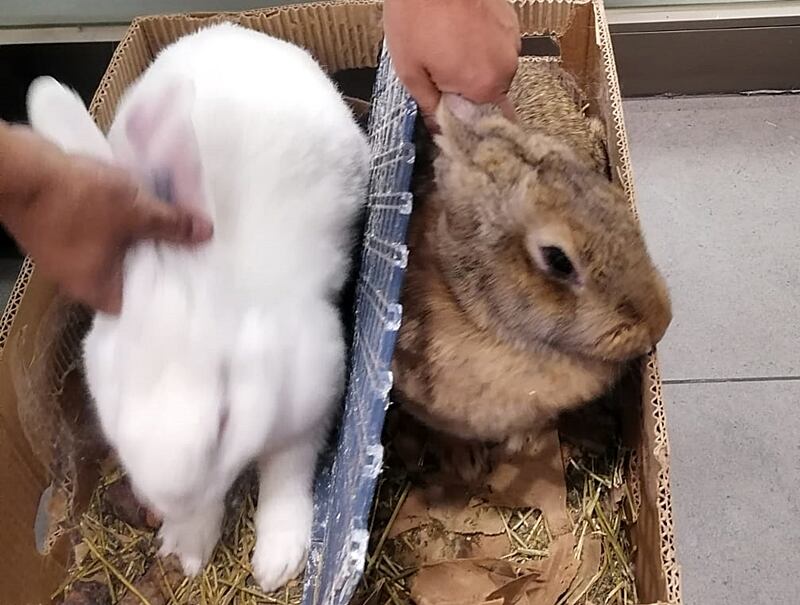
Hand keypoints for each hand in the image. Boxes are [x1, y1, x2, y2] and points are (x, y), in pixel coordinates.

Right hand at [0, 124, 212, 314]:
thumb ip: (172, 225)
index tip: (190, 278)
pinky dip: (120, 220)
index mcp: (95, 288)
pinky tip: (144, 205)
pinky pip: (98, 229)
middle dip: (158, 258)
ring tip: (175, 225)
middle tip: (190, 247)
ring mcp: (65, 252)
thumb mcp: (136, 211)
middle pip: (128, 274)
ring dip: (140, 236)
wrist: (20, 167)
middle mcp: (77, 277)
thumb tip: (205, 234)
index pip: (137, 304)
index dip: (164, 291)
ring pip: (114, 249)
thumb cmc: (78, 201)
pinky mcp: (59, 226)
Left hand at [384, 0, 520, 128]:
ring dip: (472, 67)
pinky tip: (457, 32)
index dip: (464, 121)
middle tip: (439, 75)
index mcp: (485, 86)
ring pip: (492, 69)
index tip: (448, 115)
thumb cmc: (417, 15)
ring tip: (446, 47)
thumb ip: (428, 105)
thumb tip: (438, 127)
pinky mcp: (510, 20)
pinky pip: (495, 46)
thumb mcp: (410, 70)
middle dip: (465, 92)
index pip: (485, 123)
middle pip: (488, 96)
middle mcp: (506, 67)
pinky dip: (479, 45)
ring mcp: (511, 41)